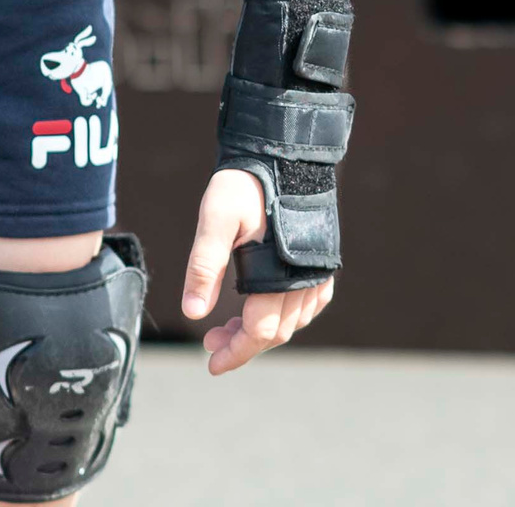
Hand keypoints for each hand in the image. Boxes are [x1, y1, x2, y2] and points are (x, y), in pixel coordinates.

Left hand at [179, 166, 334, 374]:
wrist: (284, 151)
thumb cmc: (247, 183)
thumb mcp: (216, 218)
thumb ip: (204, 265)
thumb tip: (192, 313)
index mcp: (280, 273)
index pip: (260, 332)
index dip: (234, 353)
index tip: (210, 364)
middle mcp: (306, 277)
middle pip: (277, 332)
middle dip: (243, 345)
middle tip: (210, 344)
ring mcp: (318, 269)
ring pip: (294, 321)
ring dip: (262, 332)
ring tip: (229, 328)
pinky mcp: (322, 258)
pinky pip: (311, 303)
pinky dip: (288, 316)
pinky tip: (266, 309)